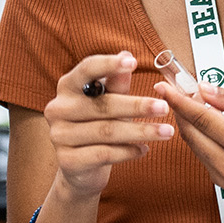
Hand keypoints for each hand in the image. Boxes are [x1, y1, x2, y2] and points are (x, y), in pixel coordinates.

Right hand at [44, 53, 173, 198]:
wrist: (80, 168)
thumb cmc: (98, 127)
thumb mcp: (108, 102)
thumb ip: (116, 83)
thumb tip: (127, 54)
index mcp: (67, 87)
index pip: (87, 70)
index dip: (109, 65)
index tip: (134, 62)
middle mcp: (58, 109)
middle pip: (103, 105)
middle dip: (138, 106)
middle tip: (164, 108)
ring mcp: (59, 136)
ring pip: (107, 131)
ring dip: (141, 131)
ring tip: (166, 132)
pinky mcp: (67, 160)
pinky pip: (104, 154)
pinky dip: (128, 151)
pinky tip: (144, 150)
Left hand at [157, 81, 223, 211]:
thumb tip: (205, 89)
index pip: (203, 120)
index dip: (180, 101)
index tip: (164, 86)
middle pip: (191, 134)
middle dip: (178, 109)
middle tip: (171, 88)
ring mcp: (223, 179)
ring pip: (193, 144)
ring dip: (186, 121)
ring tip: (185, 99)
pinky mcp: (220, 182)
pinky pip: (201, 154)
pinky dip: (198, 135)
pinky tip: (201, 120)